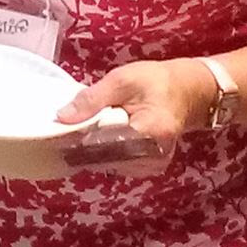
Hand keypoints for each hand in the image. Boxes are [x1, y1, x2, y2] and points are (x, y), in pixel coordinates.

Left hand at [55, 58, 218, 174]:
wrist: (187, 92)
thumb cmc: (156, 82)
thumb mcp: (122, 79)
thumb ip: (92, 99)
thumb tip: (63, 117)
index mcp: (150, 132)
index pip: (105, 145)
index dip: (79, 140)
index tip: (59, 135)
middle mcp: (153, 156)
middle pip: (105, 158)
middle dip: (82, 147)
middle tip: (64, 134)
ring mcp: (152, 165)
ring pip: (109, 164)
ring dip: (92, 151)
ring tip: (82, 134)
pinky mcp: (149, 167)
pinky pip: (118, 164)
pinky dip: (105, 154)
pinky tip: (99, 140)